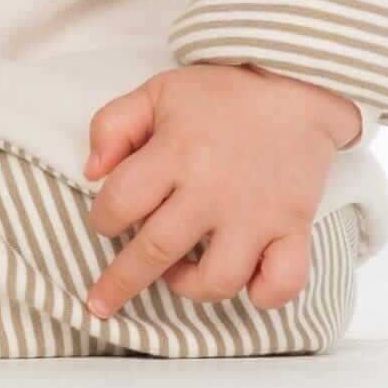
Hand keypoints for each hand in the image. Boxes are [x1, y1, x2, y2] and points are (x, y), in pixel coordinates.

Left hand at [82, 65, 359, 318]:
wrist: (296, 84)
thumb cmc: (219, 94)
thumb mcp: (155, 93)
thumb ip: (112, 125)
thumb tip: (91, 172)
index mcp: (174, 153)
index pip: (120, 202)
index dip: (101, 220)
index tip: (103, 224)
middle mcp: (213, 190)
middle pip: (157, 250)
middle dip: (121, 282)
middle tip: (100, 303)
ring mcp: (256, 214)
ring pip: (217, 280)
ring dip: (188, 287)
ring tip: (178, 272)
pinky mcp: (294, 227)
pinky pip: (282, 283)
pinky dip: (262, 294)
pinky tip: (244, 282)